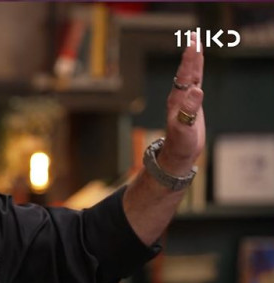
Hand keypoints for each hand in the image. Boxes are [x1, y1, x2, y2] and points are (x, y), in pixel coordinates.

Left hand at [161, 32, 205, 175]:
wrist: (176, 155)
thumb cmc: (180, 144)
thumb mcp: (185, 128)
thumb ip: (189, 110)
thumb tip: (195, 90)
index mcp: (177, 100)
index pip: (184, 75)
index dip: (189, 60)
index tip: (193, 44)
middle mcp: (178, 97)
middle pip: (186, 72)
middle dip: (190, 54)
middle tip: (193, 36)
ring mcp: (183, 100)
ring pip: (189, 76)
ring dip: (193, 60)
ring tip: (195, 44)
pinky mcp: (190, 105)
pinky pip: (193, 84)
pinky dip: (196, 72)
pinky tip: (197, 67)